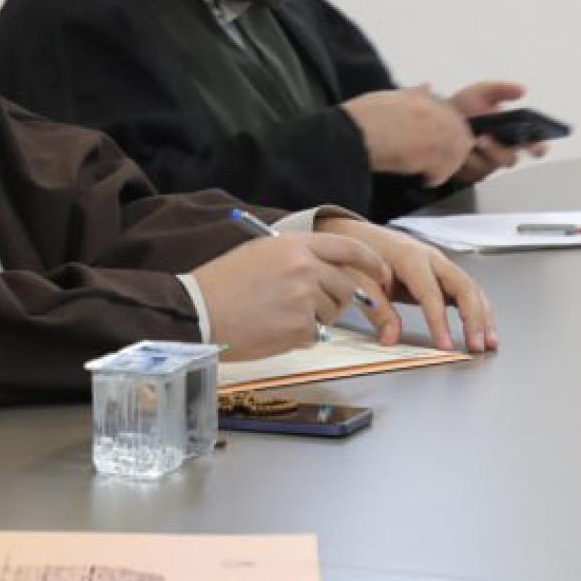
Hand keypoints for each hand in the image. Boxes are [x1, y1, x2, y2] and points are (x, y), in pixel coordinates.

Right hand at [193, 234, 399, 360]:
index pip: (348, 248)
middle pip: (345, 286)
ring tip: (277, 316)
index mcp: (294, 244)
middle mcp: (305, 268)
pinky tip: (272, 329)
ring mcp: (305, 299)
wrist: (198, 311)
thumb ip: (295, 256)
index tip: (382, 272)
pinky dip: (299, 336)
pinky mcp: (300, 328)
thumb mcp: (259, 253)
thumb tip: (325, 271)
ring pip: (332, 313)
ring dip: (314, 318)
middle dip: (334, 299)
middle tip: (308, 306)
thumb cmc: (221, 284)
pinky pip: (316, 334)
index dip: (370, 261)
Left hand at [315, 217, 496, 352]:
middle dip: (474, 318)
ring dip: (482, 316)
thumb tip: (390, 338)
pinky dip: (477, 310)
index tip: (445, 345)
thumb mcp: (358, 279)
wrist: (356, 234)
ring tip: (489, 343)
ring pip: (471, 288)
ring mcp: (439, 264)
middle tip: (477, 346)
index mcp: (409, 258)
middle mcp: (431, 258)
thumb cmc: (357, 255)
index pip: (430, 293)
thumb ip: (377, 308)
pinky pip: (466, 291)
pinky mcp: (441, 273)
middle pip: (463, 286)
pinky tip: (482, 330)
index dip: (439, 321)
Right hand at [341, 85, 473, 183]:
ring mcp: (437, 135)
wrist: (352, 134)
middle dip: (451, 148)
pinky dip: (434, 178)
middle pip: (461, 134)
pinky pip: (444, 171)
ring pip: (457, 154)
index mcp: (424, 98)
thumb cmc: (362, 116)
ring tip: (426, 171)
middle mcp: (435, 114)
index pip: (451, 114)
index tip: (433, 141)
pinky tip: (422, 179)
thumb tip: (426, 86)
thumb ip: (412, 94)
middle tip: (433, 160)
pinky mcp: (432, 156)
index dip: (444, 130)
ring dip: (445, 164)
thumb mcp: (387, 97)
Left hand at [447, 79, 547, 186]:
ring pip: (488, 167)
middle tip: (485, 138)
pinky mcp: (468, 173)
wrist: (433, 119)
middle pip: (510, 159)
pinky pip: (468, 172)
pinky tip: (456, 149)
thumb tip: (522, 90)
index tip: (534, 144)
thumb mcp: (481, 93)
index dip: (538, 147)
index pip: (535, 147)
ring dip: (478, 154)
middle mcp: (501, 152)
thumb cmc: (463, 108)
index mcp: (512, 135)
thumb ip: (501, 90)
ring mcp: (485, 165)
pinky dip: (463, 160)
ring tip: (471, 140)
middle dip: (500, 151)